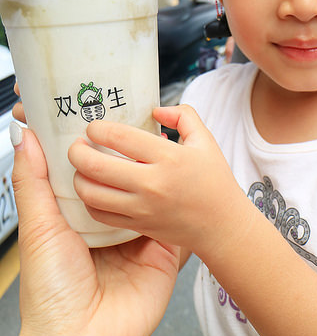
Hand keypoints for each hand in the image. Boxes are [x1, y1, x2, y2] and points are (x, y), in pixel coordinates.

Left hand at [12, 125, 180, 335]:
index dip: (86, 146)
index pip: (84, 173)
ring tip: (164, 141)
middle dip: (126, 156)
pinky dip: (177, 204)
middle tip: (134, 119)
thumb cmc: (51, 292)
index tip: (91, 112)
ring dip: (155, 175)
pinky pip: (172, 223)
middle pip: (120, 181)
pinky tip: (184, 179)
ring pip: (148, 197)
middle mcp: (104, 226)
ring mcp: (135, 239)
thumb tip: (23, 134)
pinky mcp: (162, 254)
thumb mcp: (37, 228)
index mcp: (72, 218)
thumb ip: (33, 181)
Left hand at [68, 105, 244, 253]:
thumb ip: (182, 115)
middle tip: (76, 145)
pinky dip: (89, 202)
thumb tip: (155, 110)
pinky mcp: (138, 225)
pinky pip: (101, 215)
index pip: (120, 137)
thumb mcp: (205, 140)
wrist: (221, 224)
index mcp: (169, 157)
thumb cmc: (214, 180)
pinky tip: (93, 190)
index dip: (98, 128)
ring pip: (92, 193)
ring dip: (78, 177)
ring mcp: (143, 208)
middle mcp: (152, 183)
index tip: (94, 127)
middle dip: (77, 151)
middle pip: (97, 166)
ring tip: (81, 168)